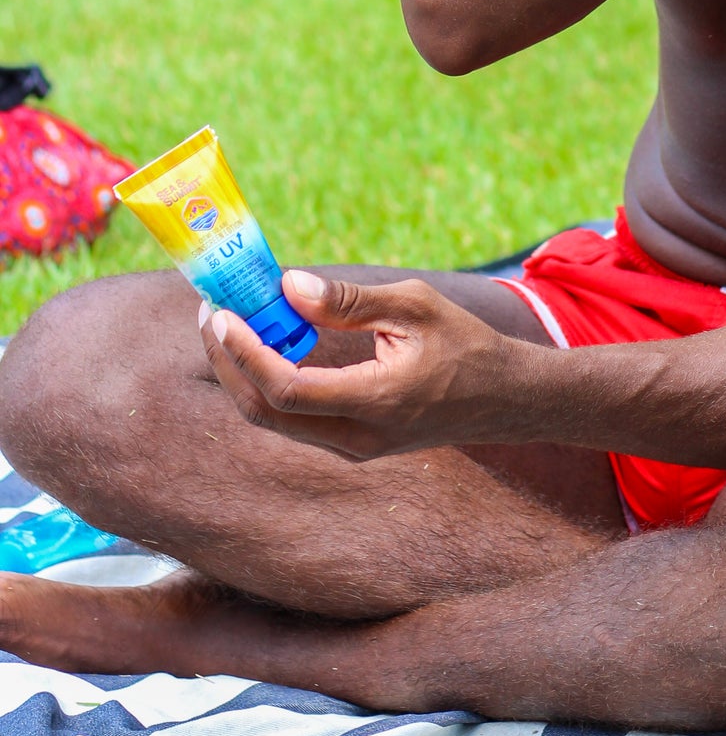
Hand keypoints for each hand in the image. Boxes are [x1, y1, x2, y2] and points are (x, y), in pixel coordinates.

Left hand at [198, 272, 532, 459]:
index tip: (223, 315)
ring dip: (243, 374)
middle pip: (266, 413)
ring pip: (275, 421)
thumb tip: (289, 287)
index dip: (245, 354)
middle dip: (228, 364)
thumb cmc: (466, 344)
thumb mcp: (415, 306)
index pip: (286, 391)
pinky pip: (294, 420)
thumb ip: (349, 302)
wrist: (503, 398)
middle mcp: (357, 438)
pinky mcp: (352, 445)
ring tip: (228, 325)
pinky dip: (267, 383)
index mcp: (375, 402)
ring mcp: (353, 448)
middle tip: (212, 314)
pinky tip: (264, 345)